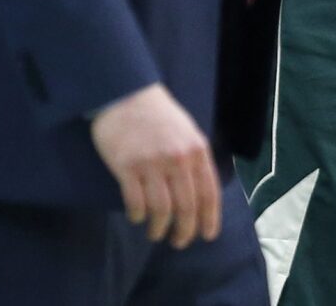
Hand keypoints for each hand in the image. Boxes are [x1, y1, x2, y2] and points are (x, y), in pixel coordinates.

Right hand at [90, 83, 219, 248]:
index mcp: (196, 149)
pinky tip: (137, 217)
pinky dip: (138, 216)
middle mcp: (177, 158)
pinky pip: (136, 202)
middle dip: (185, 231)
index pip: (209, 193)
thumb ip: (196, 160)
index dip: (209, 219)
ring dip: (159, 228)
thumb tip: (203, 196)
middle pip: (186, 207)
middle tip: (179, 242)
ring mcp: (151, 163)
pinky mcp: (127, 167)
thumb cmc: (159, 115)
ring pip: (161, 210)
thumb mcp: (188, 132)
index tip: (207, 236)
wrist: (126, 93)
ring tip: (156, 234)